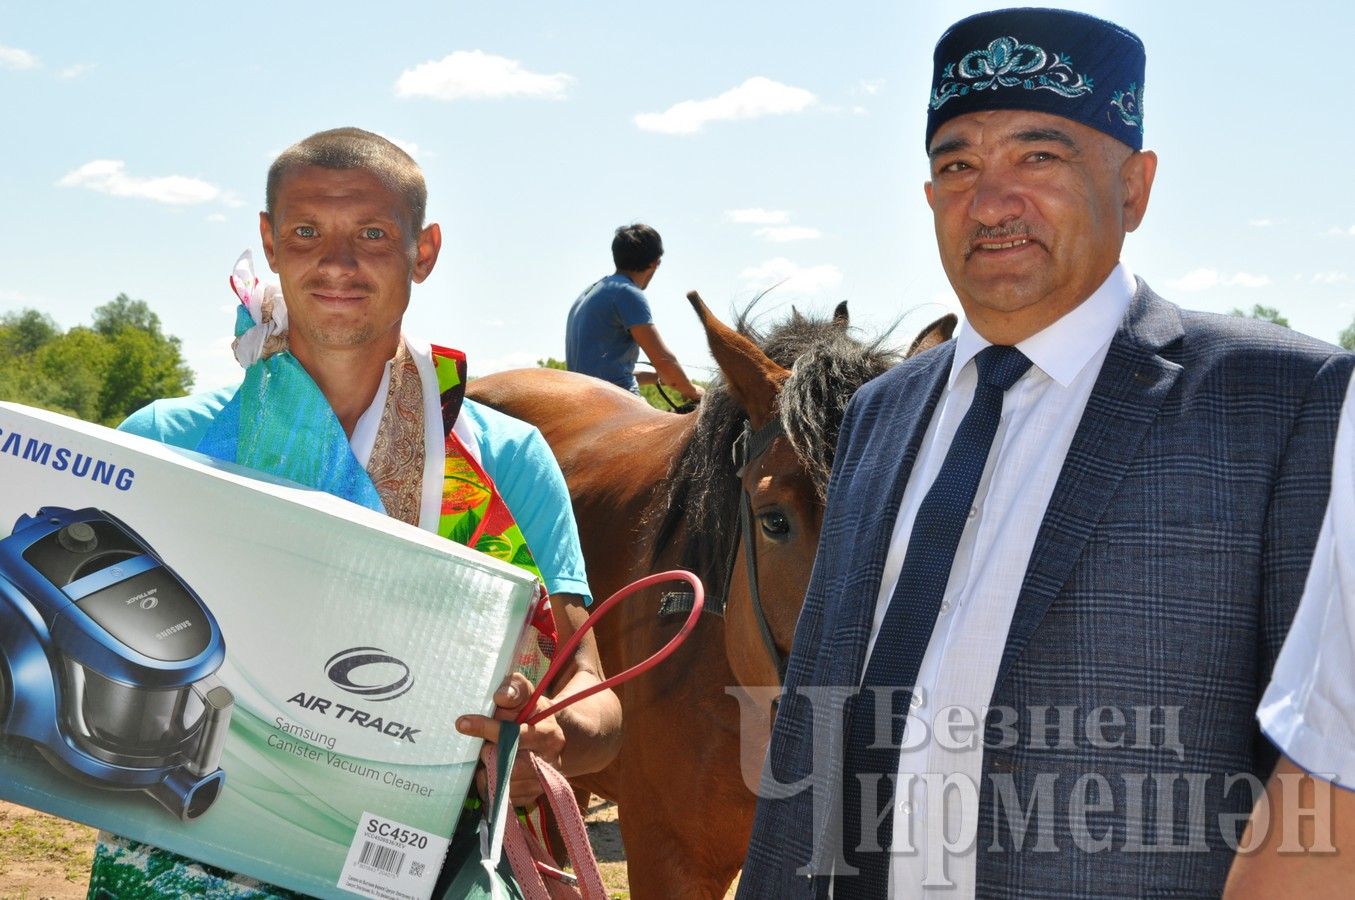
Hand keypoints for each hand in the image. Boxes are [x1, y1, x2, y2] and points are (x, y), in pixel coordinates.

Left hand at [456, 672, 565, 804]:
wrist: (545, 736)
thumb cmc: (530, 712)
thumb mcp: (526, 694)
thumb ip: (515, 688)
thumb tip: (501, 695)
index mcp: (549, 734)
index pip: (516, 735)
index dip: (488, 729)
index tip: (462, 723)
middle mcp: (549, 762)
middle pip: (510, 765)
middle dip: (489, 753)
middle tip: (481, 745)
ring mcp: (540, 783)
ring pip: (503, 784)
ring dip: (487, 771)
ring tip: (485, 757)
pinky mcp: (529, 797)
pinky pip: (500, 798)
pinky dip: (488, 785)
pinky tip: (488, 771)